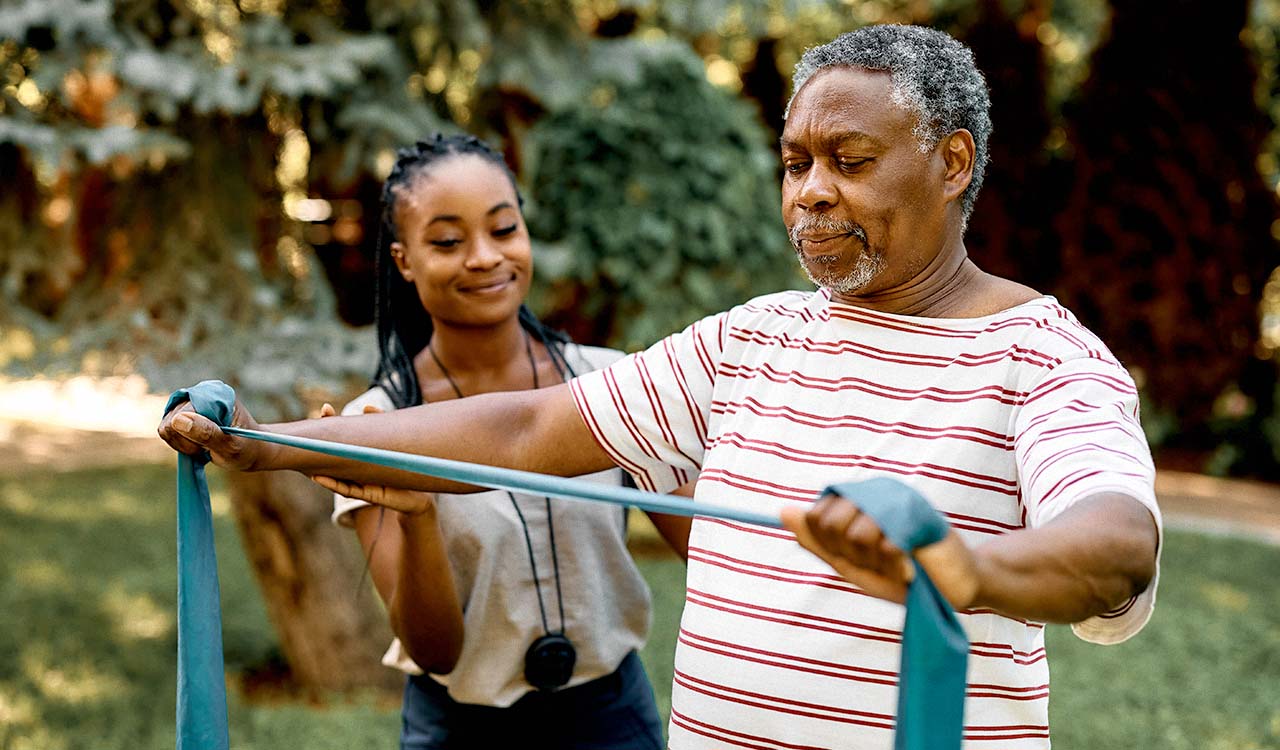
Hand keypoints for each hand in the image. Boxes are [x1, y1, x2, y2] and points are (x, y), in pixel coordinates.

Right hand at [157, 395, 265, 470]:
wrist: (251, 450)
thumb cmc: (245, 449)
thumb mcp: (230, 446)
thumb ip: (207, 433)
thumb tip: (178, 420)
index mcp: (215, 395)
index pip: (182, 415)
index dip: (191, 436)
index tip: (210, 445)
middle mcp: (200, 394)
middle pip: (170, 422)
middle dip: (187, 442)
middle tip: (208, 447)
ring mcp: (189, 403)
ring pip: (166, 428)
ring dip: (184, 444)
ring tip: (205, 446)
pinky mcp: (181, 414)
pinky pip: (167, 432)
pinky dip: (180, 444)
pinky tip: (198, 445)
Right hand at [309, 403, 436, 515]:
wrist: (417, 495)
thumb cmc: (403, 466)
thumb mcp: (395, 442)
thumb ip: (383, 425)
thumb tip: (366, 408)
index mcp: (358, 454)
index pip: (342, 437)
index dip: (332, 423)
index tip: (324, 408)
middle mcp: (353, 468)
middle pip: (333, 453)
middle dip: (322, 439)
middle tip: (315, 421)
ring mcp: (357, 481)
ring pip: (332, 473)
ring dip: (318, 463)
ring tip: (305, 450)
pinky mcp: (365, 495)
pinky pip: (344, 489)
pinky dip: (331, 483)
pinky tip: (317, 476)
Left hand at [780, 494, 981, 608]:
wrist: (955, 587)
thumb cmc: (902, 576)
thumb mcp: (851, 565)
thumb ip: (817, 540)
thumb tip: (782, 512)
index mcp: (856, 500)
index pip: (815, 517)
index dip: (830, 547)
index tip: (856, 556)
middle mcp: (874, 491)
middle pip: (830, 524)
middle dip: (852, 556)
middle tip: (880, 560)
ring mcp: (896, 498)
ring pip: (856, 534)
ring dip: (877, 562)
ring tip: (899, 563)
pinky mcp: (918, 512)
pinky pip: (886, 543)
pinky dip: (896, 566)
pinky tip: (911, 566)